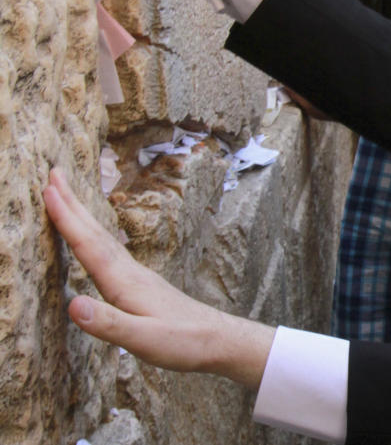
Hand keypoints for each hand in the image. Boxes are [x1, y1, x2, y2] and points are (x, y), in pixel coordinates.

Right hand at [44, 168, 273, 388]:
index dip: (67, 219)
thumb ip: (108, 324)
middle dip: (72, 203)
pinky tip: (93, 239)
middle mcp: (130, 272)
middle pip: (96, 232)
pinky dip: (94, 237)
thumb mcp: (144, 340)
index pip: (89, 246)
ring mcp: (137, 275)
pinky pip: (110, 251)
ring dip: (82, 216)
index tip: (48, 190)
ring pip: (103, 239)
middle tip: (53, 173)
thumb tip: (72, 303)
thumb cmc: (183, 342)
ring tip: (65, 197)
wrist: (217, 339)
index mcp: (125, 282)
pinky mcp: (141, 283)